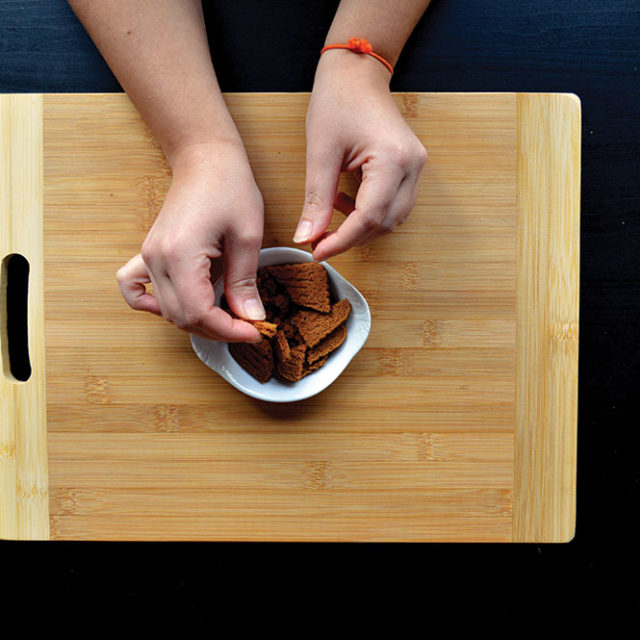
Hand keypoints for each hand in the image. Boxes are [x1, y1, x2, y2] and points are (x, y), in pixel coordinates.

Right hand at [116, 141, 264, 342]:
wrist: (205, 158)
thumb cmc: (230, 187)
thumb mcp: (247, 237)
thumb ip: (245, 282)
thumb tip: (251, 317)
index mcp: (180, 254)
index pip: (199, 313)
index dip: (229, 330)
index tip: (256, 330)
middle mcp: (157, 259)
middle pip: (181, 317)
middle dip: (218, 330)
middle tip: (249, 326)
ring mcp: (149, 256)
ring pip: (165, 311)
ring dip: (197, 321)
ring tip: (228, 318)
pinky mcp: (149, 253)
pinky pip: (135, 289)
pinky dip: (153, 306)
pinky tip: (180, 305)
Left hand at [293, 50, 426, 260]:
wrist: (357, 73)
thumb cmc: (338, 101)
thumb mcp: (320, 152)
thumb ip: (315, 200)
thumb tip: (306, 237)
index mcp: (393, 159)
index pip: (369, 217)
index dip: (342, 241)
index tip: (317, 252)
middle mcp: (412, 166)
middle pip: (385, 223)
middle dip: (351, 237)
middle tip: (319, 241)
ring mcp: (416, 167)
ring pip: (392, 218)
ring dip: (360, 226)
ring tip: (331, 213)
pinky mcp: (410, 168)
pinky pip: (393, 204)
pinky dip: (368, 212)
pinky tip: (344, 200)